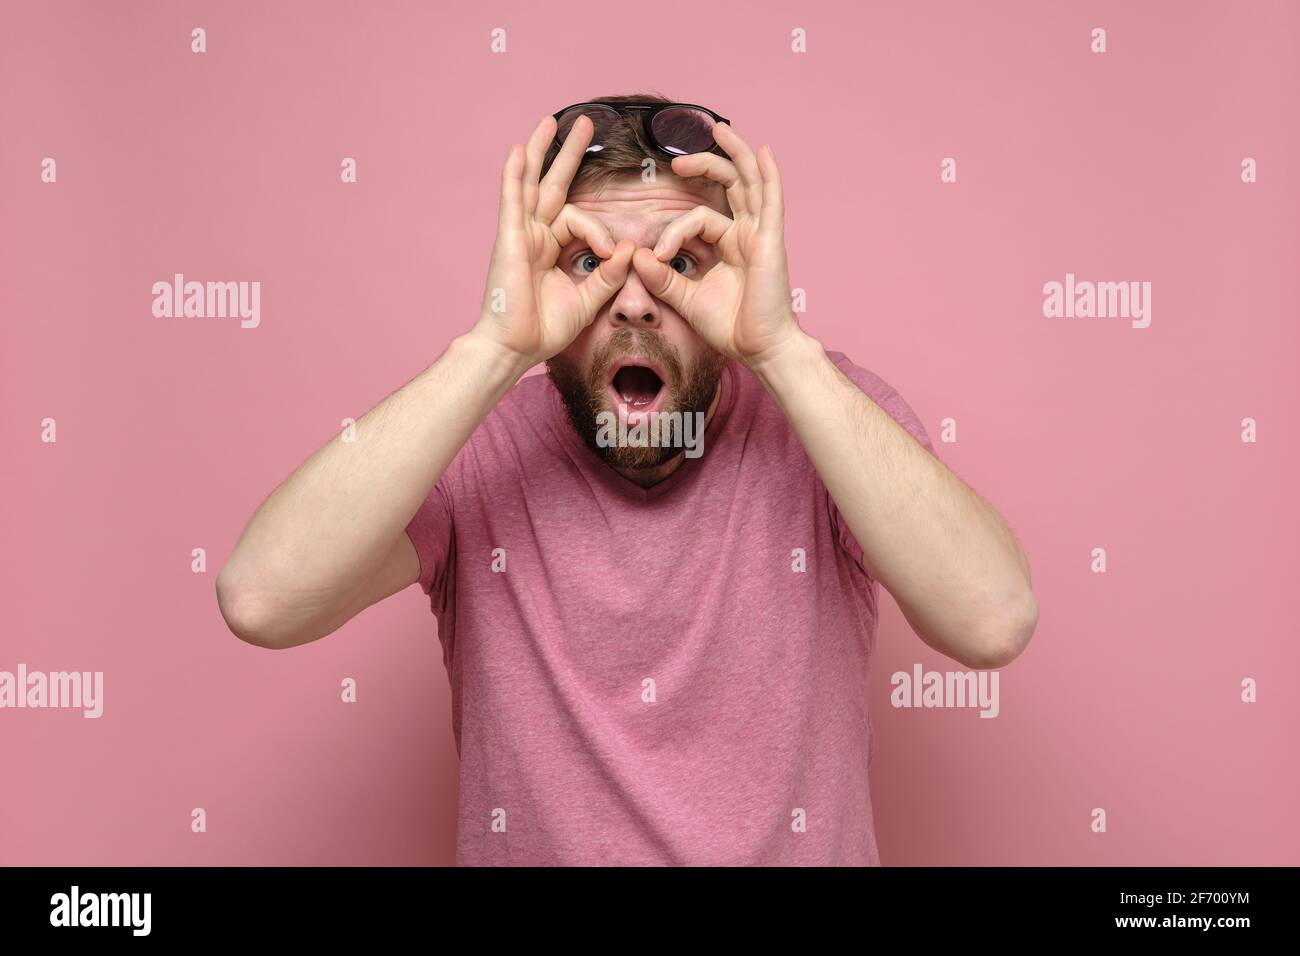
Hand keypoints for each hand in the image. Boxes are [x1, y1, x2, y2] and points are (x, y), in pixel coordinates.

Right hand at [471, 113, 634, 368]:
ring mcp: (520, 234)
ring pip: (532, 182)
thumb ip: (608, 275)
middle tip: (585, 123)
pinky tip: (519, 150)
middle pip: (553, 184)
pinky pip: (512, 199)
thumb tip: (629, 250)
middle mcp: (535, 235)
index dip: (600, 232)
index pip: (580, 220)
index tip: (612, 254)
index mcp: (551, 248)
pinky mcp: (509, 239)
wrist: (515, 347)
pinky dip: (514, 175)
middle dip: (569, 153)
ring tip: (553, 120)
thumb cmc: (544, 329)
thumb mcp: (587, 300)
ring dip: (542, 150)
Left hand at [630, 123, 802, 367]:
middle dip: (703, 166)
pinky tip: (763, 151)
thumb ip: (662, 277)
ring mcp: (761, 234)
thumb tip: (636, 255)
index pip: (698, 218)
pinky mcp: (771, 240)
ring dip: (733, 155)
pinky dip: (768, 174)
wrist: (758, 348)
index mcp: (728, 245)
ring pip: (748, 182)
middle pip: (727, 185)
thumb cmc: (730, 327)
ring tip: (717, 129)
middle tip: (675, 161)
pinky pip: (771, 200)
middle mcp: (746, 234)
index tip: (655, 256)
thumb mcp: (686, 298)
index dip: (672, 231)